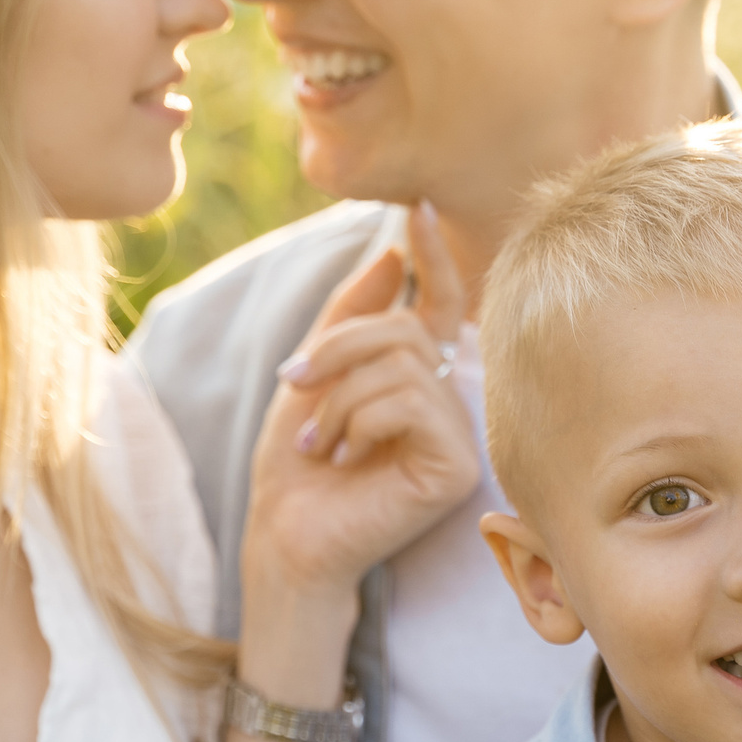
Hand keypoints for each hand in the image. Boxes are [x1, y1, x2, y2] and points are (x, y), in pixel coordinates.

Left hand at [243, 201, 483, 604]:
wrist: (284, 533)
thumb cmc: (295, 465)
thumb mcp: (311, 374)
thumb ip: (349, 317)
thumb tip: (392, 255)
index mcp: (415, 375)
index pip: (438, 304)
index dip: (432, 256)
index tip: (416, 208)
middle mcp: (445, 399)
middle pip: (405, 328)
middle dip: (338, 348)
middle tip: (294, 383)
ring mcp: (457, 433)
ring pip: (403, 365)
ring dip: (339, 398)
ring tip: (316, 441)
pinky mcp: (457, 466)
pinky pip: (412, 403)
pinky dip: (360, 422)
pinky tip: (344, 457)